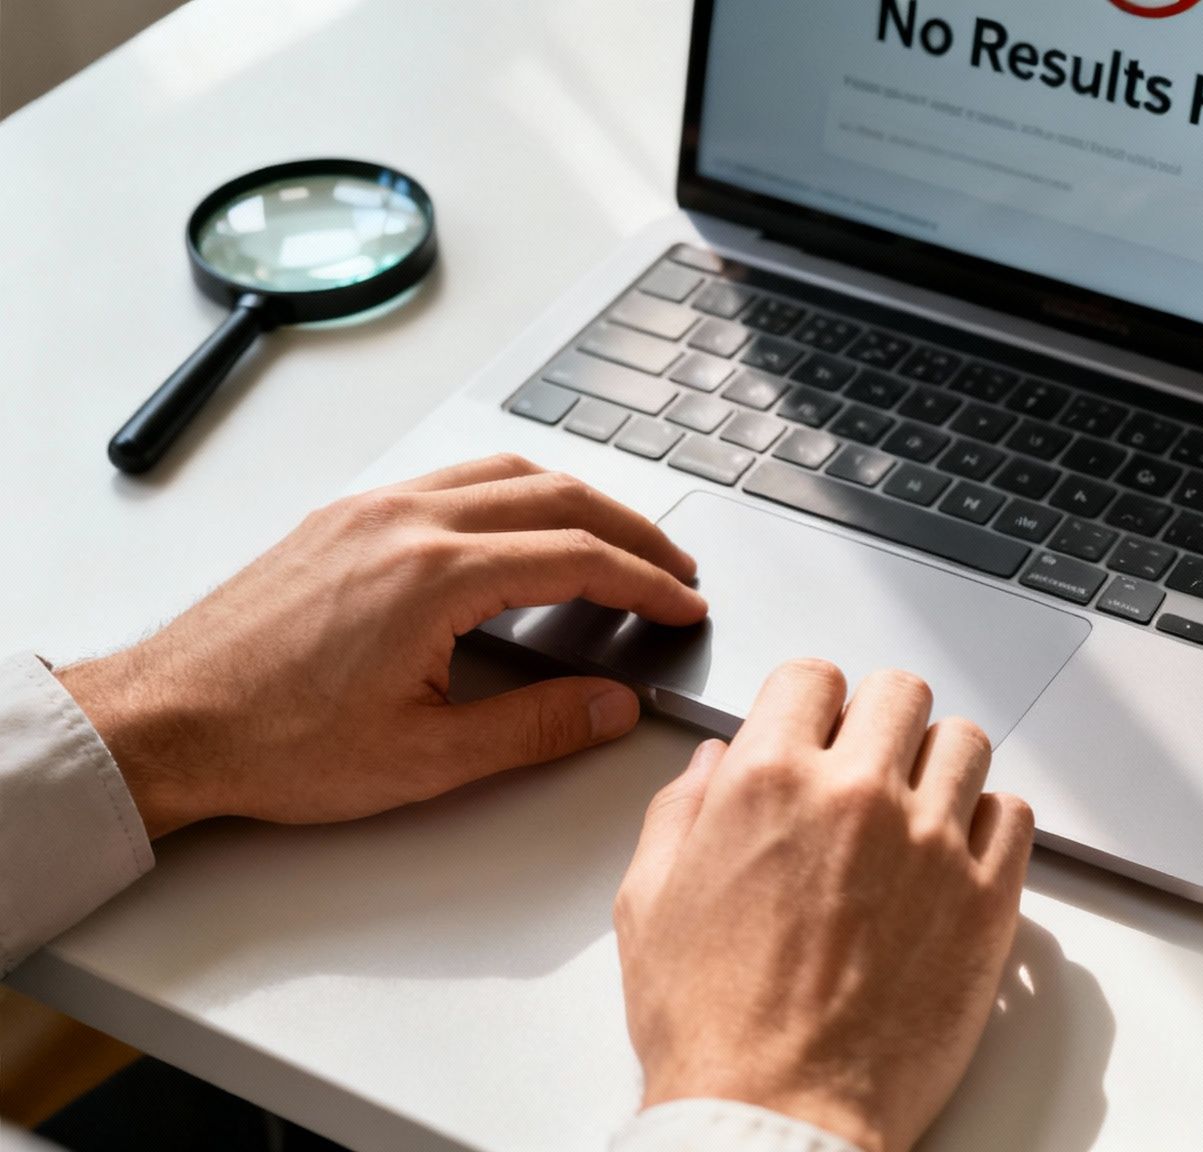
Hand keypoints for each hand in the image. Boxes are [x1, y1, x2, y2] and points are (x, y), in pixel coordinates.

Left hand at [56, 454, 705, 837]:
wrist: (164, 721)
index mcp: (436, 576)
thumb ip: (535, 728)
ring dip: (576, 500)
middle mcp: (407, 522)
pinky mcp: (343, 518)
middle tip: (674, 569)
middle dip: (631, 530)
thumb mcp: (423, 759)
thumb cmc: (273, 743)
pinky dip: (515, 493)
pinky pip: (453, 479)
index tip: (684, 604)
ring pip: (505, 473)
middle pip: (556, 496)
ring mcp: (371, 510)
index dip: (648, 583)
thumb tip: (611, 705)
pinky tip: (523, 530)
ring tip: (616, 541)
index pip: (579, 559)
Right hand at [614, 660, 1033, 1151]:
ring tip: (917, 809)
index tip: (815, 733)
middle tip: (869, 766)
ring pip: (966, 742)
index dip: (811, 705)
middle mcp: (858, 796)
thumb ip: (681, 812)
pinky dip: (990, 822)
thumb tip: (713, 763)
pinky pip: (1015, 815)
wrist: (777, 1117)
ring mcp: (933, 844)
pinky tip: (958, 853)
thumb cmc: (713, 1028)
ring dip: (939, 765)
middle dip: (880, 721)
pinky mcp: (988, 899)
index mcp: (770, 782)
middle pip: (901, 692)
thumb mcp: (649, 905)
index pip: (813, 677)